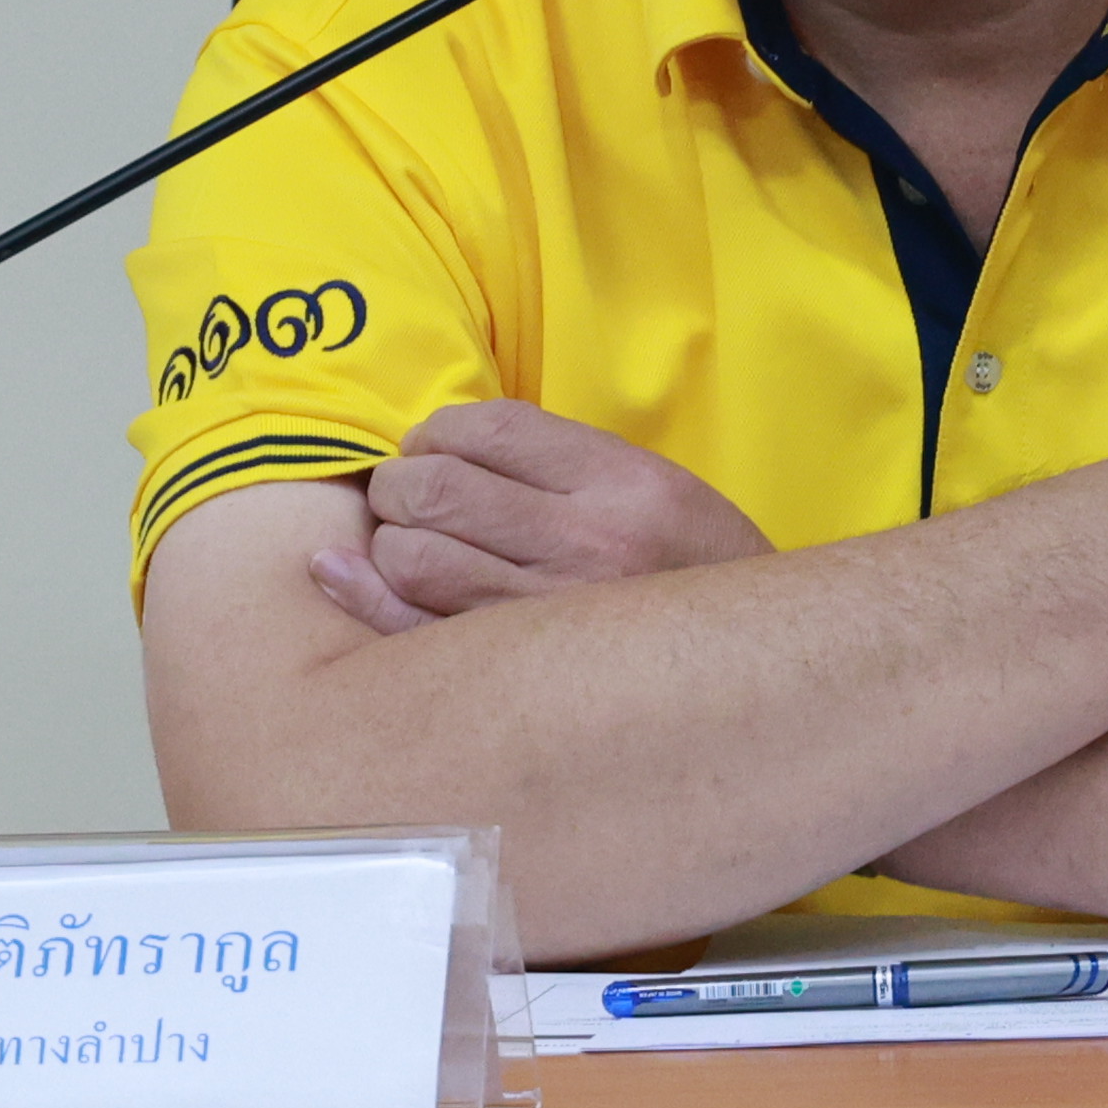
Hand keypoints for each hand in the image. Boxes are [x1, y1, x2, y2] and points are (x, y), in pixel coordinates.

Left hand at [310, 401, 772, 631]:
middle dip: (400, 487)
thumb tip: (422, 444)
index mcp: (622, 483)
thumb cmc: (686, 569)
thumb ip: (548, 460)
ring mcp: (553, 619)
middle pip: (434, 492)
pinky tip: (349, 578)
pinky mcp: (524, 679)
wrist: (757, 668)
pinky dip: (367, 600)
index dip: (436, 433)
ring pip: (413, 560)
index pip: (485, 428)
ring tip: (412, 546)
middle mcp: (588, 546)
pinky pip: (415, 635)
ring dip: (390, 543)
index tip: (434, 451)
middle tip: (411, 500)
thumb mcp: (645, 485)